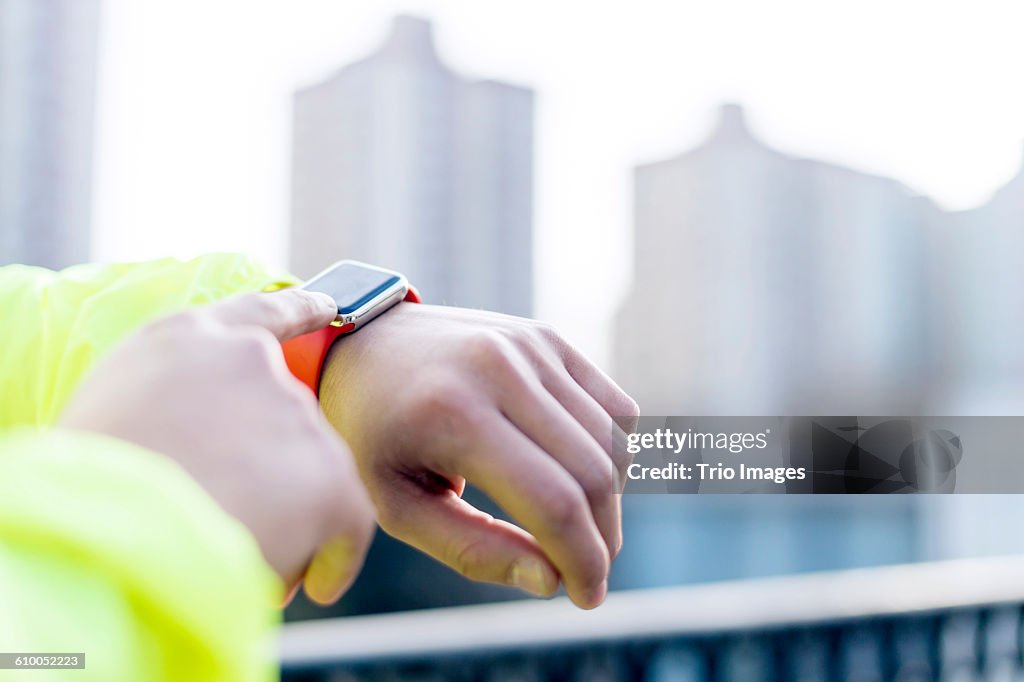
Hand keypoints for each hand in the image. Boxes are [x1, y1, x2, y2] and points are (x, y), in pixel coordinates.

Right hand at [60, 290, 374, 604]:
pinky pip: (348, 520)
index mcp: (185, 338)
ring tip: (230, 554)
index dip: (299, 311)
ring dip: (285, 516)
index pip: (259, 313)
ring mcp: (293, 412)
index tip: (328, 304)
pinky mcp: (327, 470)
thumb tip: (208, 446)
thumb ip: (174, 409)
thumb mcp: (114, 417)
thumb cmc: (82, 493)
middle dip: (267, 469)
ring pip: (307, 476)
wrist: (97, 535)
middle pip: (284, 420)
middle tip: (227, 513)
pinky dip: (334, 554)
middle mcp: (249, 362)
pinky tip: (318, 583)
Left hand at [320, 303, 638, 608]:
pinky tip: (578, 475)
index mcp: (454, 414)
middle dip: (602, 539)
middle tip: (588, 573)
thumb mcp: (397, 505)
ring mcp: (529, 347)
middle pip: (592, 473)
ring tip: (576, 527)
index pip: (552, 501)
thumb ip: (471, 549)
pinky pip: (614, 407)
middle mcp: (500, 369)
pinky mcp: (548, 338)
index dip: (582, 560)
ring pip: (612, 441)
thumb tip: (550, 580)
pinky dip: (612, 452)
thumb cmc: (376, 435)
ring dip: (609, 501)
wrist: (366, 344)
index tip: (587, 597)